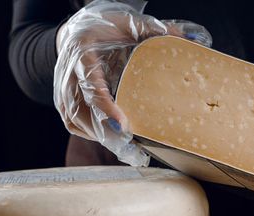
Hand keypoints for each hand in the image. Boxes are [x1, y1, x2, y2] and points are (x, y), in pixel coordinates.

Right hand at [53, 0, 211, 164]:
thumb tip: (191, 41)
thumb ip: (155, 32)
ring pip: (76, 120)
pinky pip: (74, 124)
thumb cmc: (106, 30)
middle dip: (106, 132)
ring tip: (129, 151)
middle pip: (82, 110)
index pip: (90, 83)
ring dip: (102, 138)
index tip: (122, 126)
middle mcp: (68, 73)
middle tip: (133, 150)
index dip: (104, 107)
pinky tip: (114, 140)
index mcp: (83, 52)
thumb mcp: (128, 25)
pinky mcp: (63, 103)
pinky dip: (93, 135)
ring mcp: (62, 90)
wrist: (75, 34)